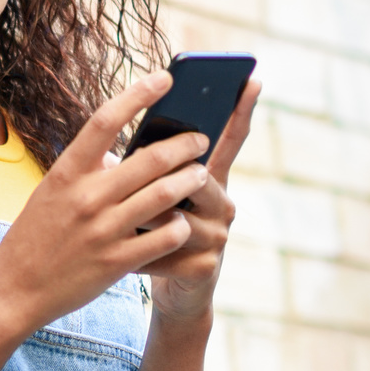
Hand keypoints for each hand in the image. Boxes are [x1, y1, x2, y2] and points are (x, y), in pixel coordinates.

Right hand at [0, 71, 215, 332]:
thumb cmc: (35, 236)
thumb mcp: (52, 193)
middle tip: (200, 139)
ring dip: (191, 180)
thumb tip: (124, 153)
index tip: (166, 78)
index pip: (105, 120)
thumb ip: (86, 172)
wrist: (14, 288)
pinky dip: (179, 225)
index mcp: (66, 173)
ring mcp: (102, 230)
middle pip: (150, 158)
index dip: (138, 94)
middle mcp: (85, 197)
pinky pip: (165, 236)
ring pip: (165, 194)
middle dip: (185, 144)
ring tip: (202, 174)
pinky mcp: (117, 262)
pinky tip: (182, 221)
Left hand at [139, 77, 259, 322]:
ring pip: (179, 214)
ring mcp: (218, 236)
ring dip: (145, 215)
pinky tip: (126, 255)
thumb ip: (143, 170)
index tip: (250, 80)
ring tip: (122, 218)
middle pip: (197, 175)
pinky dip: (145, 250)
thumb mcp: (147, 197)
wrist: (169, 291)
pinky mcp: (205, 267)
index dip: (240, 111)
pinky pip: (171, 251)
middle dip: (164, 173)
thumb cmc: (151, 233)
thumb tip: (119, 140)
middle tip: (136, 170)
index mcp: (208, 179)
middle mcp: (222, 203)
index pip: (229, 140)